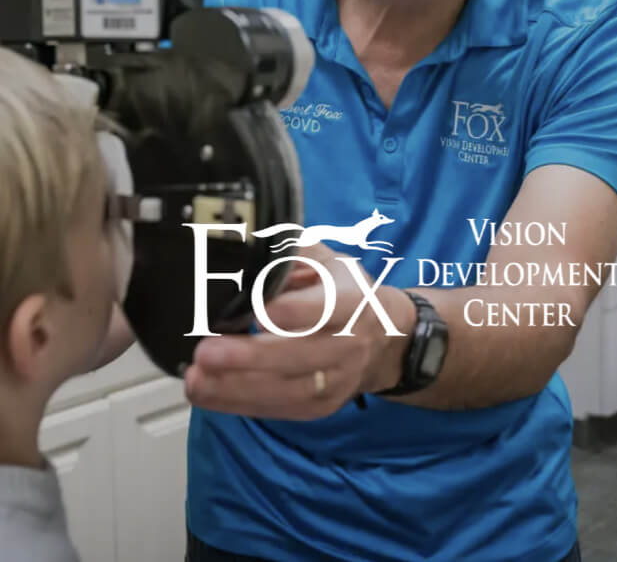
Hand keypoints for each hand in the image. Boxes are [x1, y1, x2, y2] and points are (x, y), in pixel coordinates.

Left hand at [184, 243, 412, 418]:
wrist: (384, 340)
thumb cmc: (345, 292)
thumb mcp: (327, 260)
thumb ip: (291, 253)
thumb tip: (245, 243)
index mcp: (352, 301)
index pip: (326, 309)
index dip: (293, 312)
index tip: (256, 311)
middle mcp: (348, 345)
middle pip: (299, 355)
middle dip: (249, 357)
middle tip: (206, 352)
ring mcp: (336, 380)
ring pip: (286, 390)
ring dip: (235, 387)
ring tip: (196, 379)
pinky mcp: (320, 407)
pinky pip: (279, 410)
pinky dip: (240, 404)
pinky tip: (208, 394)